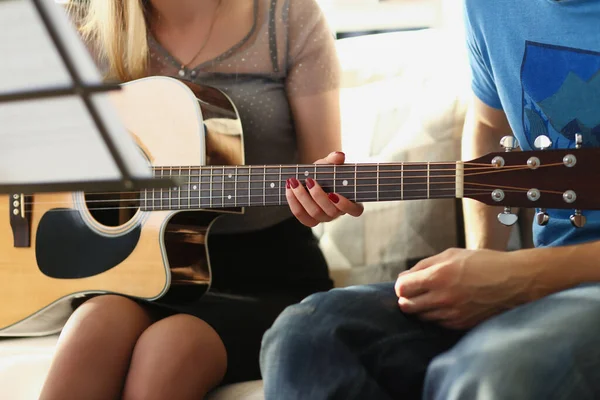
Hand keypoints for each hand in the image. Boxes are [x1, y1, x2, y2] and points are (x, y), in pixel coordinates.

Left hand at [286, 151, 363, 226]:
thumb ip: (335, 160)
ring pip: (315, 214)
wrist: (310, 177)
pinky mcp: (309, 219)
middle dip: (318, 196)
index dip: (345, 205)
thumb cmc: (325, 172)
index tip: (333, 193)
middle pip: (330, 212)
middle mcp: (338, 212)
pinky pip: (301, 216)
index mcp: (350, 201)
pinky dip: (294, 202)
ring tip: (294, 182)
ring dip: (303, 197)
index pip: (355, 210)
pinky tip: (289, 189)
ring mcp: (324, 217)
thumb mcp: (329, 164)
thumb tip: (339, 155)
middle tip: (309, 180)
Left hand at [395, 248, 533, 329]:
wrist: (513, 281)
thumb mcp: (450, 255)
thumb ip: (423, 266)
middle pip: (407, 306)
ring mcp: (452, 314)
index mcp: (438, 277)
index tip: (406, 284)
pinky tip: (444, 305)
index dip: (401, 286)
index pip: (402, 289)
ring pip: (421, 317)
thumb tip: (403, 278)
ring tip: (431, 297)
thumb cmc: (482, 263)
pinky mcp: (461, 324)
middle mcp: (443, 298)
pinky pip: (437, 323)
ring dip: (420, 308)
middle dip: (406, 299)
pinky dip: (435, 316)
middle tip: (413, 293)